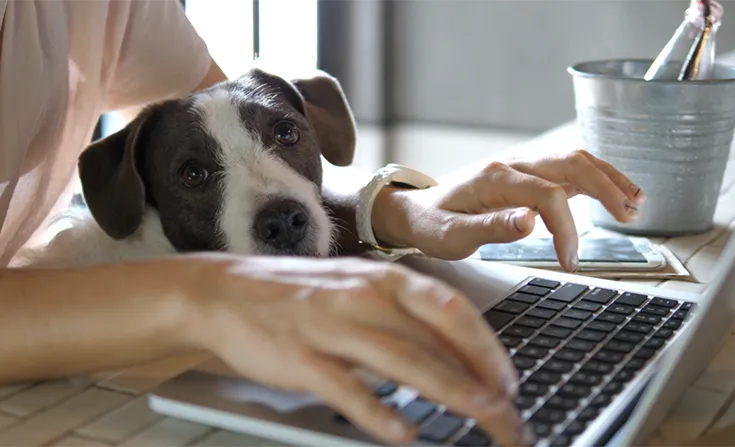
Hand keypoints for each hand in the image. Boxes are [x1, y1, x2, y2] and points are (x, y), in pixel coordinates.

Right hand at [186, 255, 531, 445]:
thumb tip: (455, 356)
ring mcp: (330, 325)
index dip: (487, 347)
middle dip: (480, 378)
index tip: (509, 381)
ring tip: (479, 415)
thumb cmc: (299, 295)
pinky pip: (344, 386)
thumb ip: (402, 320)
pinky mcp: (299, 355)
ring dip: (447, 389)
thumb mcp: (357, 292)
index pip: (451, 309)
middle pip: (435, 339)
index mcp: (382, 279)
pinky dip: (376, 411)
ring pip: (400, 359)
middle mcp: (363, 297)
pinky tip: (402, 433)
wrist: (225, 292)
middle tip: (508, 414)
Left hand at [372, 149, 645, 271]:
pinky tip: (616, 194)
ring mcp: (521, 167)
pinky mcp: (526, 176)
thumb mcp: (451, 236)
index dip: (566, 228)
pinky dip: (595, 178)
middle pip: (570, 163)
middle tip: (628, 217)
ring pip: (574, 160)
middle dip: (604, 188)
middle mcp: (512, 165)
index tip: (570, 259)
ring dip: (607, 177)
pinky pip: (567, 169)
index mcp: (495, 179)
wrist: (415, 210)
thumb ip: (490, 228)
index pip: (547, 195)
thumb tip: (530, 222)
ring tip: (635, 202)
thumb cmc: (431, 225)